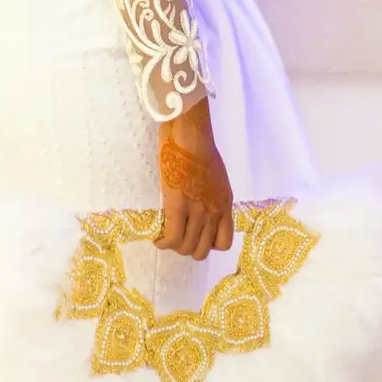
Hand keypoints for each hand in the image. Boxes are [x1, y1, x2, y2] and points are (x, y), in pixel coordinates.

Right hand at [153, 95, 233, 259]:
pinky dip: (163, 242)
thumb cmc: (198, 144)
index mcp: (225, 203)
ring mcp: (197, 210)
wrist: (189, 131)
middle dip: (187, 248)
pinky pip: (172, 238)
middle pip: (202, 250)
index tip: (195, 235)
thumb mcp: (215, 175)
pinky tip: (157, 237)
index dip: (207, 244)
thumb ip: (211, 194)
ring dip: (173, 246)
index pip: (224, 243)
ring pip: (186, 248)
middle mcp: (214, 211)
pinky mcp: (177, 205)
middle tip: (175, 235)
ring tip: (164, 237)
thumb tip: (198, 204)